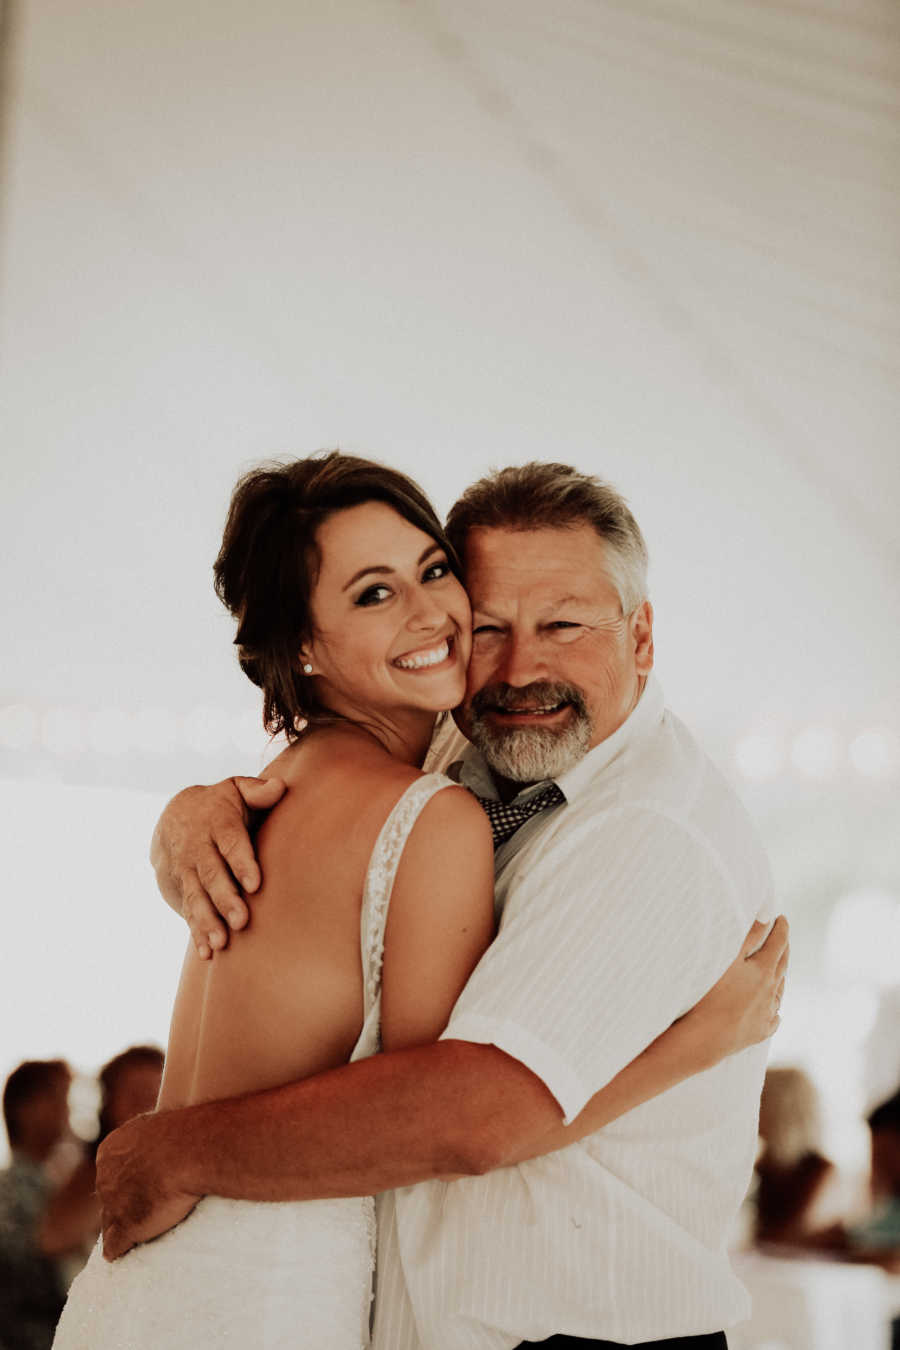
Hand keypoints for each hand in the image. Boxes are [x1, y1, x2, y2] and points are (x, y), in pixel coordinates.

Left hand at [97, 1114, 198, 1260]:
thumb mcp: (163, 1116)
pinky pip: (114, 1246)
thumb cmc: (185, 1132)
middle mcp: (105, 1177)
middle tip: (143, 1208)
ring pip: (108, 1222)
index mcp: (110, 1150)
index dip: (127, 1182)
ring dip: (120, 1228)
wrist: (193, 1151)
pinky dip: (119, 1251)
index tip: (142, 1186)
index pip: (111, 1172)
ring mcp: (113, 1204)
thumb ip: (154, 1125)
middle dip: (123, 1203)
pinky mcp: (126, 1227)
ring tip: (135, 1235)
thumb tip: (165, 1113)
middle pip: (109, 1197)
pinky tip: (123, 1254)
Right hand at [150, 775, 285, 957]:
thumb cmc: (221, 805)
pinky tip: (208, 953)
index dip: (241, 862)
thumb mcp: (236, 790)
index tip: (255, 883)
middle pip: (211, 874)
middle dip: (225, 899)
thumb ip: (258, 791)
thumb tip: (279, 787)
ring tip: (222, 943)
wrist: (173, 816)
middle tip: (242, 920)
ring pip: (196, 896)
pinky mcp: (178, 888)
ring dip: (207, 921)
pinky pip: (187, 911)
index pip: (229, 842)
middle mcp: (197, 847)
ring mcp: (184, 869)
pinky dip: (196, 932)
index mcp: (216, 822)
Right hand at [685, 915, 788, 1062]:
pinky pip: (773, 1018)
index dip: (781, 929)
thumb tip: (767, 915)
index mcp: (763, 970)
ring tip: (780, 970)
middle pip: (782, 966)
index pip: (778, 943)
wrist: (704, 1037)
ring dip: (781, 977)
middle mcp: (770, 991)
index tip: (782, 918)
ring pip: (779, 992)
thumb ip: (748, 934)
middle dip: (784, 949)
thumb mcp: (727, 957)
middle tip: (783, 939)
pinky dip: (774, 1010)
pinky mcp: (758, 1032)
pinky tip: (775, 1010)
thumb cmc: (710, 993)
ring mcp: (765, 1014)